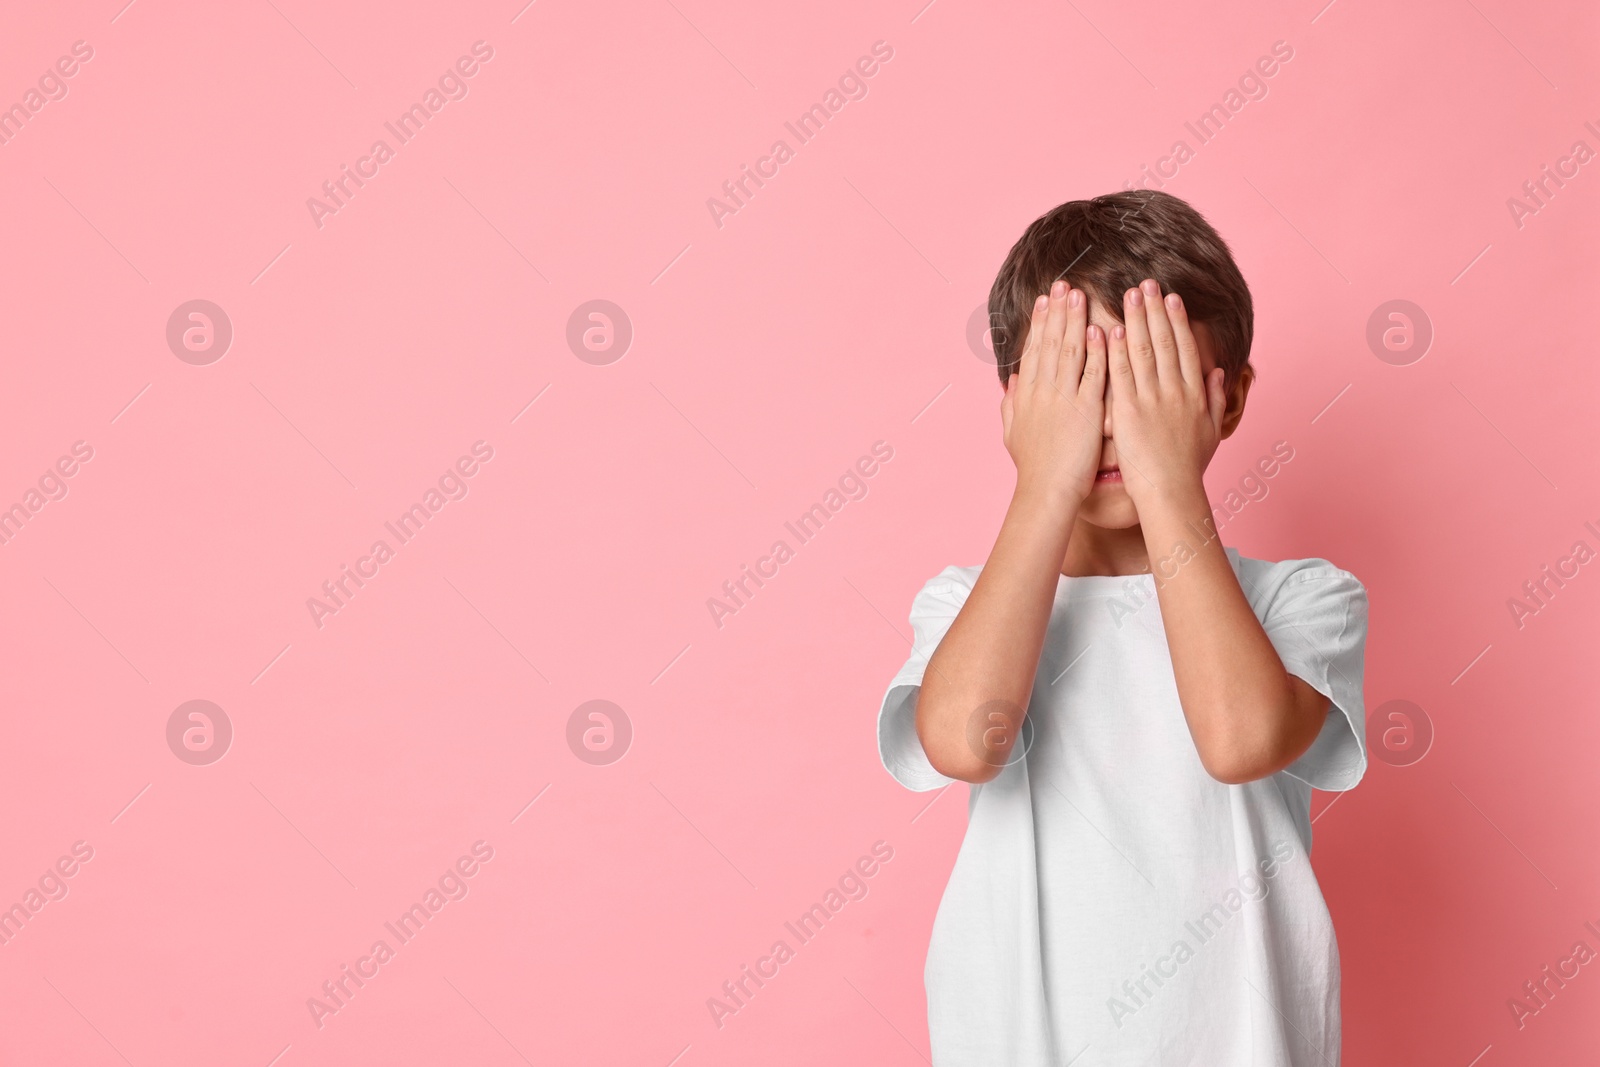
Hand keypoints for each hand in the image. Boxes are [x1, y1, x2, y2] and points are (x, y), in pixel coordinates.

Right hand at [1000, 280, 1105, 509]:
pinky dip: (1096, 351)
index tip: (1046, 299)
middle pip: (1050, 343)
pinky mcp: (1085, 411)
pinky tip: (1100, 329)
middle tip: (1064, 283)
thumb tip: (1009, 382)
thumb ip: (1011, 404)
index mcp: (1026, 395)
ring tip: (1079, 295)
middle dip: (1058, 311)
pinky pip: (1091, 375)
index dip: (1040, 323)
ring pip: (1069, 351)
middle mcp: (1042, 391)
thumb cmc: (1033, 468)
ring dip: (1074, 321)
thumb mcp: (1013, 432)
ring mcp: (1063, 399)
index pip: (1034, 350)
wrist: (1045, 492)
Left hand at [1105, 279, 1225, 511]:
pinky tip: (1109, 329)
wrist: (1172, 493)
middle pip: (1164, 342)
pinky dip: (1115, 351)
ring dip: (1135, 320)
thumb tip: (1221, 372)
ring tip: (1128, 294)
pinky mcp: (1130, 413)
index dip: (1177, 321)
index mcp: (1195, 394)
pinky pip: (1121, 375)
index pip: (1185, 349)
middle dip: (1154, 310)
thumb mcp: (1212, 431)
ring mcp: (1153, 400)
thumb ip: (1217, 399)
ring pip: (1143, 351)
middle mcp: (1176, 392)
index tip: (1170, 298)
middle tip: (1145, 283)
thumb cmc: (1188, 468)